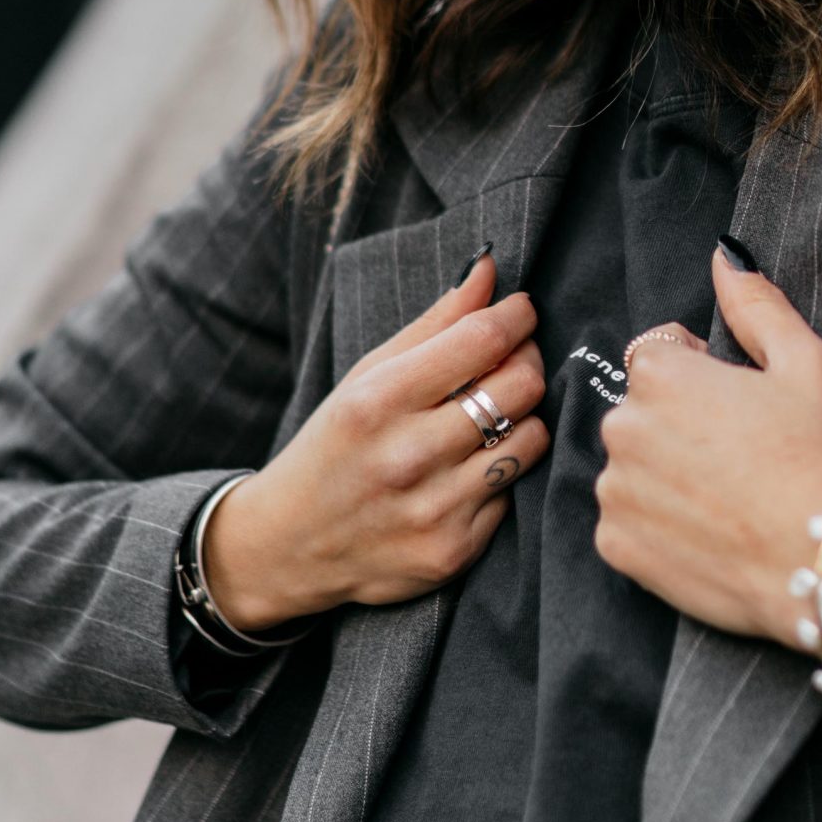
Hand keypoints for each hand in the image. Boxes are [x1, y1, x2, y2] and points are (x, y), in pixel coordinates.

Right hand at [205, 250, 548, 629]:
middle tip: (514, 360)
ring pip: (532, 439)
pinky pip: (513, 491)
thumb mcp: (366, 376)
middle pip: (521, 386)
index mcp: (378, 401)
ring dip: (523, 418)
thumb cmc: (333, 445)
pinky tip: (470, 468)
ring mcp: (433, 508)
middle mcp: (407, 456)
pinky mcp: (454, 550)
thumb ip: (434, 324)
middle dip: (528, 361)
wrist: (289, 545)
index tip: (521, 311)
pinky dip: (502, 471)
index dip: (517, 316)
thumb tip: (489, 270)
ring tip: (493, 415)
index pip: (483, 340)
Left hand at [594, 243, 821, 650]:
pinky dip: (658, 527)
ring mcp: (615, 490)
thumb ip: (756, 305)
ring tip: (727, 497)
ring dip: (665, 475)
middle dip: (679, 424)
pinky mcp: (616, 546)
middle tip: (739, 456)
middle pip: (642, 412)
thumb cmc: (821, 457)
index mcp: (661, 375)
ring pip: (633, 467)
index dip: (700, 374)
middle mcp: (623, 426)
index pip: (657, 355)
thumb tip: (723, 255)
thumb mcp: (807, 364)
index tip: (738, 406)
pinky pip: (628, 523)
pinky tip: (707, 533)